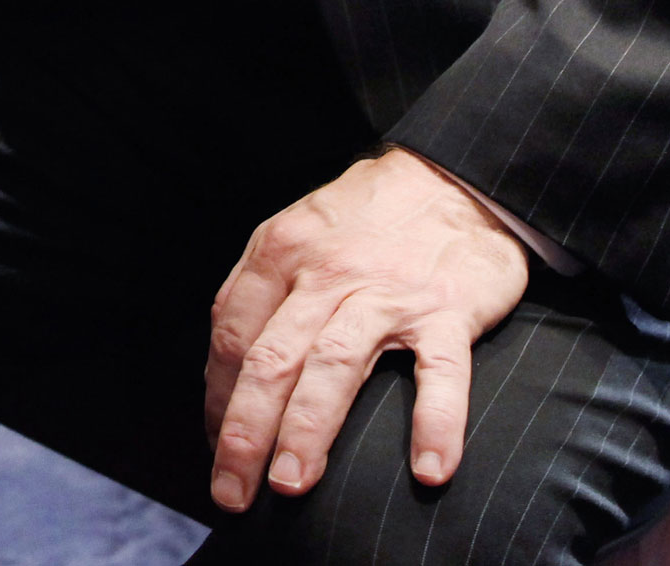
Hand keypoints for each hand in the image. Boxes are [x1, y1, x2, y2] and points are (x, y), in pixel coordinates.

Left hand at [203, 149, 529, 511]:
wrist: (453, 177)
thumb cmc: (368, 218)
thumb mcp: (298, 232)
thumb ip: (264, 291)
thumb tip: (228, 370)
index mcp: (279, 253)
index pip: (231, 334)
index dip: (217, 398)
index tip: (215, 446)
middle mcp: (324, 273)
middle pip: (270, 359)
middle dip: (244, 432)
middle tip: (233, 491)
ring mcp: (386, 293)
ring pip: (334, 366)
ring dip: (308, 430)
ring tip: (290, 486)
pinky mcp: (446, 310)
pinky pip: (440, 373)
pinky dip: (434, 422)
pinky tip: (427, 470)